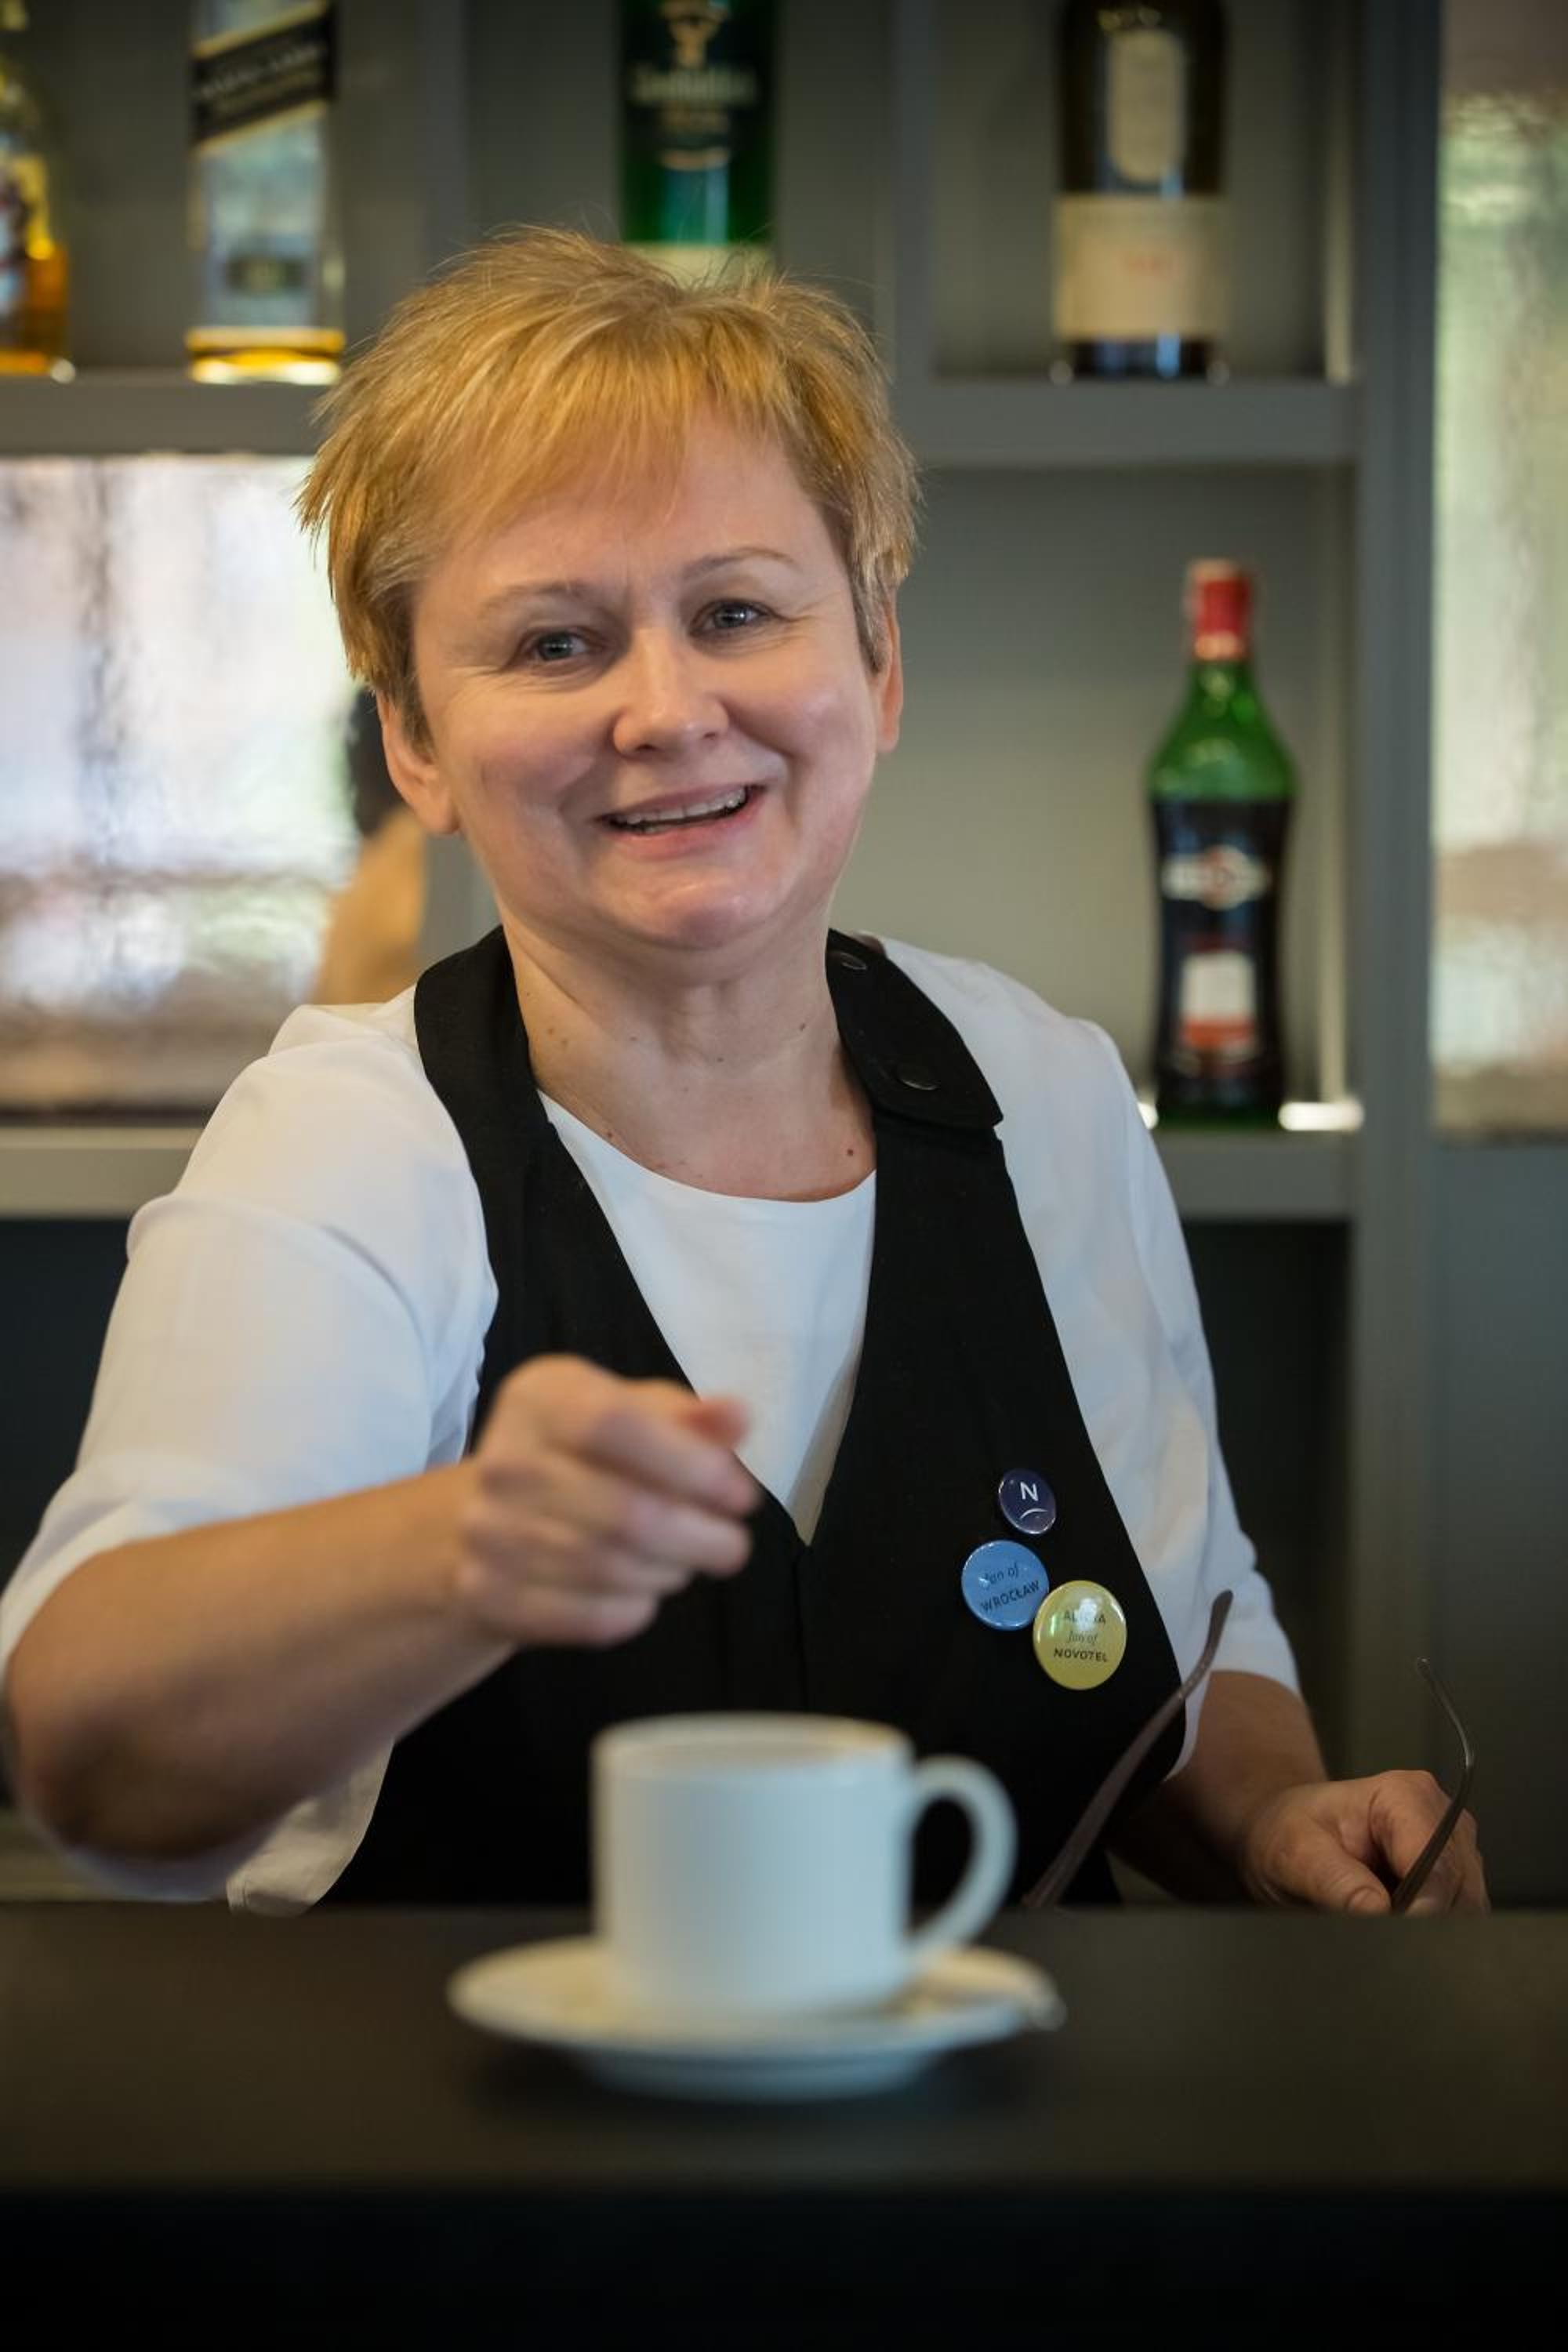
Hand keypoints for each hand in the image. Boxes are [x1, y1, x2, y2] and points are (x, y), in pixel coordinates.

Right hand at [451, 1355, 760, 1648]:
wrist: (487, 1516)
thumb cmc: (582, 1454)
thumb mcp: (633, 1414)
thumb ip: (688, 1416)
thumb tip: (737, 1416)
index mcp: (540, 1398)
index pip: (614, 1424)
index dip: (689, 1465)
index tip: (740, 1497)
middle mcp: (504, 1461)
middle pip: (623, 1513)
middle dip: (698, 1537)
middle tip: (732, 1546)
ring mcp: (486, 1532)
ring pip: (608, 1570)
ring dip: (668, 1572)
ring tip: (686, 1562)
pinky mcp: (487, 1595)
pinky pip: (584, 1617)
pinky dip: (632, 1611)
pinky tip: (644, 1594)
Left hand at [1236, 1771, 1488, 1914]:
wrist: (1290, 1833)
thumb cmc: (1290, 1833)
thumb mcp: (1294, 1853)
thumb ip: (1334, 1880)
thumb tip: (1376, 1911)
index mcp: (1406, 1795)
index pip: (1437, 1864)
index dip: (1421, 1909)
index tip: (1393, 1935)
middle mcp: (1442, 1816)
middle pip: (1460, 1888)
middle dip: (1426, 1923)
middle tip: (1381, 1943)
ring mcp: (1454, 1847)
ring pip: (1467, 1907)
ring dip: (1432, 1929)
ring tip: (1384, 1933)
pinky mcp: (1455, 1876)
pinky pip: (1461, 1916)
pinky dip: (1434, 1931)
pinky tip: (1399, 1930)